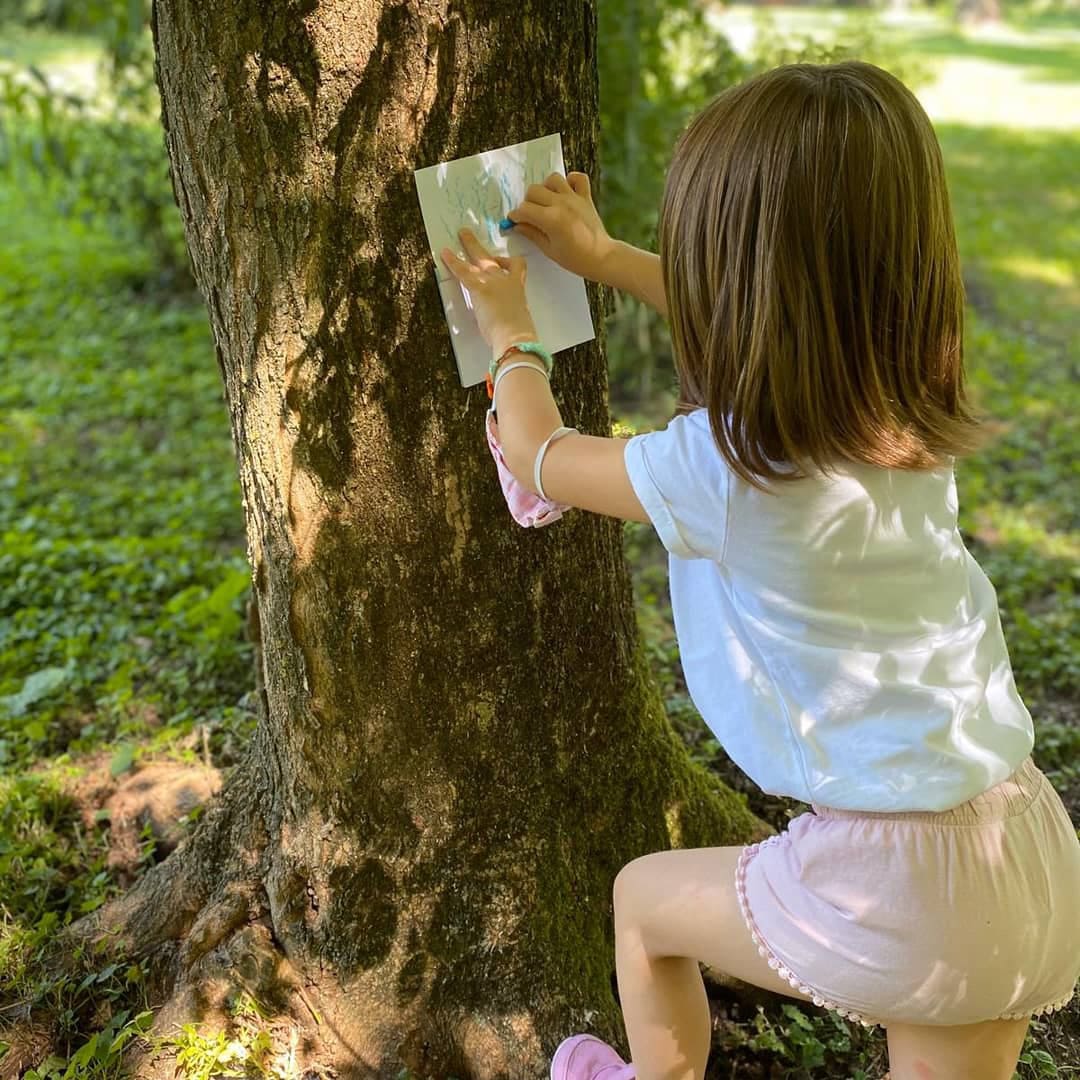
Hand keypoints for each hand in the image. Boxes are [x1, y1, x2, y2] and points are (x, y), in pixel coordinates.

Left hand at [441, 227, 537, 354]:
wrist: (515, 337)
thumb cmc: (517, 334)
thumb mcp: (516, 320)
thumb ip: (506, 314)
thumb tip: (497, 321)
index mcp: (517, 289)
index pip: (517, 267)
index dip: (507, 262)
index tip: (500, 263)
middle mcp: (506, 281)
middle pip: (493, 259)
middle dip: (479, 248)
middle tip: (469, 238)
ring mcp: (493, 282)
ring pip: (480, 259)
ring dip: (470, 244)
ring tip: (462, 234)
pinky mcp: (480, 288)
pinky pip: (464, 271)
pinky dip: (453, 262)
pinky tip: (445, 254)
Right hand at [506, 171, 615, 282]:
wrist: (601, 257)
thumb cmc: (576, 258)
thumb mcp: (549, 250)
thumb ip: (532, 234)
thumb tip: (518, 225)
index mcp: (551, 219)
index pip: (524, 209)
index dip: (516, 216)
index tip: (514, 221)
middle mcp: (561, 204)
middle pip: (534, 191)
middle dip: (528, 203)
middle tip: (531, 215)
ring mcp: (574, 198)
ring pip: (553, 179)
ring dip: (546, 188)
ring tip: (547, 202)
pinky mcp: (586, 197)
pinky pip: (578, 178)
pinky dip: (570, 180)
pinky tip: (566, 192)